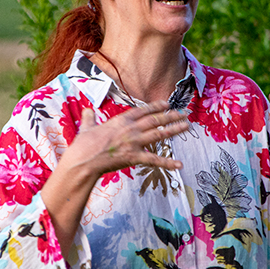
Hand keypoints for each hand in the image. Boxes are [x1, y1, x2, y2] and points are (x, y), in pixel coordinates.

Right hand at [66, 101, 189, 178]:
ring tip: (186, 126)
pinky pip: (154, 160)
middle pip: (155, 120)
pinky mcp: (134, 157)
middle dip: (171, 116)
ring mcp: (133, 142)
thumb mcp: (86, 127)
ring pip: (158, 134)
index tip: (167, 104)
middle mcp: (130, 129)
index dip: (156, 107)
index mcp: (120, 120)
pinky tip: (179, 164)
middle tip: (184, 113)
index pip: (142, 111)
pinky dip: (168, 163)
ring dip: (174, 129)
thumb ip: (89, 117)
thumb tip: (87, 110)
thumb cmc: (83, 145)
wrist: (82, 160)